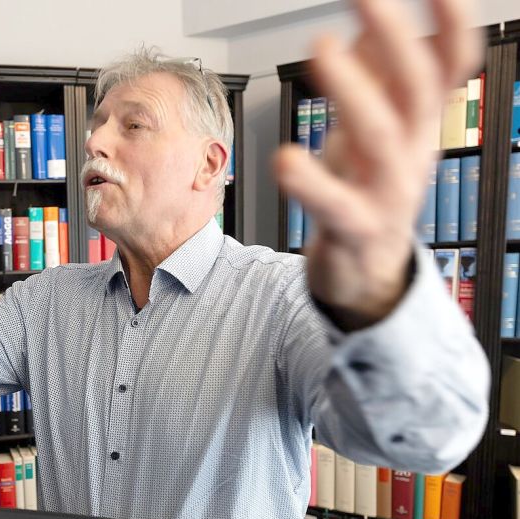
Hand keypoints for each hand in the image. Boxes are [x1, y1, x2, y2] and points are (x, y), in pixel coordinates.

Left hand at [275, 0, 481, 329]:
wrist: (365, 272)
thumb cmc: (364, 190)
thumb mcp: (373, 130)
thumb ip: (373, 82)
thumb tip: (365, 29)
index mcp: (416, 125)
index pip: (447, 69)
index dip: (450, 28)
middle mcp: (409, 153)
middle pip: (415, 90)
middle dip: (396, 39)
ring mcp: (386, 192)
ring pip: (379, 136)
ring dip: (354, 88)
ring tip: (323, 47)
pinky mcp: (353, 229)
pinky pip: (335, 204)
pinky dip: (310, 182)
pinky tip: (285, 159)